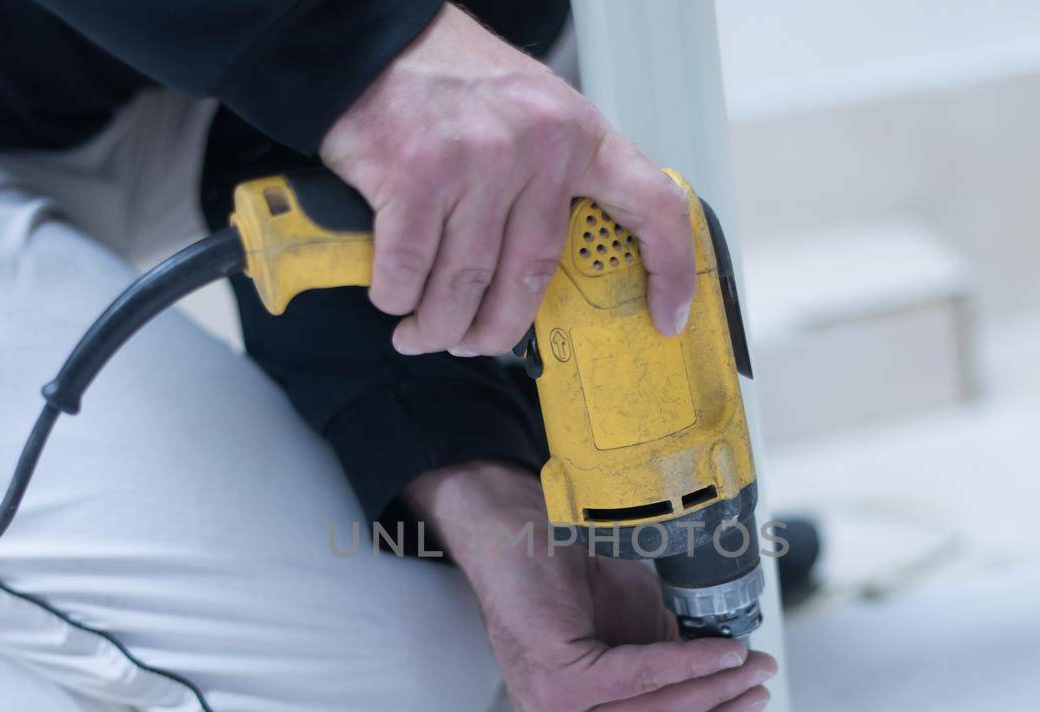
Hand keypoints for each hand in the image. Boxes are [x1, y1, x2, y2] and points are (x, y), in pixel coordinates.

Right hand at [320, 3, 695, 356]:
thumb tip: (543, 266)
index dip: (670, 270)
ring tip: (420, 334)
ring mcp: (478, 164)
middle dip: (496, 329)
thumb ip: (549, 176)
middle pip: (533, 278)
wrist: (369, 40)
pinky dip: (396, 296)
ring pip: (466, 286)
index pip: (652, 206)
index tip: (666, 318)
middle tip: (472, 343)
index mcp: (578, 135)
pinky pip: (410, 270)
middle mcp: (537, 149)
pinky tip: (392, 298)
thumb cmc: (446, 79)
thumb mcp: (527, 111)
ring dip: (438, 325)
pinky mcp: (417, 176)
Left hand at [405, 463, 775, 711]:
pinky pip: (639, 679)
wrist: (521, 539)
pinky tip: (722, 653)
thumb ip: (676, 676)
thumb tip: (736, 688)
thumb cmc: (577, 588)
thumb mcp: (639, 642)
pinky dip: (689, 665)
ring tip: (752, 666)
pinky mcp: (555, 681)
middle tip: (761, 690)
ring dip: (716, 691)